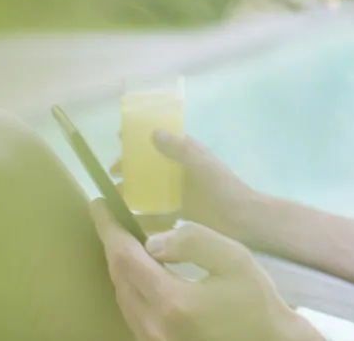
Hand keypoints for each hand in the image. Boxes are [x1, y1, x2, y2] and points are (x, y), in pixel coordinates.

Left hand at [90, 199, 320, 340]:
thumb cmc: (257, 300)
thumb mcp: (235, 259)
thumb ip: (194, 242)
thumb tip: (152, 242)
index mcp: (172, 301)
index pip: (126, 258)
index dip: (110, 228)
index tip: (99, 204)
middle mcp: (153, 325)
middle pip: (119, 277)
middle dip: (112, 244)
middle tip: (110, 216)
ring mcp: (152, 340)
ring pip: (122, 296)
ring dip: (119, 266)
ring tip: (124, 240)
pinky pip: (131, 311)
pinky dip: (129, 286)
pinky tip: (140, 272)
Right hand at [111, 132, 264, 241]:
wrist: (242, 220)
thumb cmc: (223, 189)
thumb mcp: (200, 165)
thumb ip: (179, 149)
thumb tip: (153, 132)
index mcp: (187, 154)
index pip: (160, 139)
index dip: (140, 139)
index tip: (118, 139)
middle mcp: (181, 170)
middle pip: (150, 165)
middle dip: (131, 168)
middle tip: (111, 175)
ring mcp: (181, 191)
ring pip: (151, 188)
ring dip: (134, 191)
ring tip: (114, 199)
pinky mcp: (181, 211)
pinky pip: (157, 210)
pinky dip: (143, 212)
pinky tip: (128, 220)